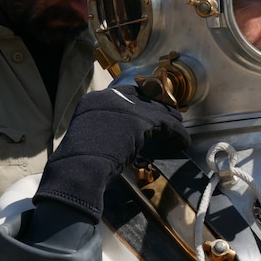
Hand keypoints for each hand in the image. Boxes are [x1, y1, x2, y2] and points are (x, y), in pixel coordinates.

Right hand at [33, 84, 189, 222]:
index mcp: (95, 100)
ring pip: (158, 110)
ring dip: (171, 121)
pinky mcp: (143, 121)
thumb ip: (102, 128)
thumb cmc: (78, 160)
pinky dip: (177, 134)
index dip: (141, 102)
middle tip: (170, 116)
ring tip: (179, 129)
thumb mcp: (87, 136)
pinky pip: (167, 125)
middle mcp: (112, 98)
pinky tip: (182, 141)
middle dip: (159, 109)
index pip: (126, 94)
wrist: (80, 166)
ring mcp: (128, 107)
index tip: (150, 109)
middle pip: (144, 99)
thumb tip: (118, 135)